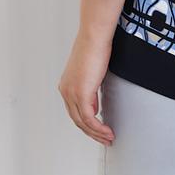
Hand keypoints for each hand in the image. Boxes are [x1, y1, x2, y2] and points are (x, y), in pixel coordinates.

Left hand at [58, 31, 114, 145]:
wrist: (94, 36)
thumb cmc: (94, 46)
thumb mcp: (90, 72)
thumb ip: (89, 89)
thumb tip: (93, 105)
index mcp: (66, 85)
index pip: (74, 111)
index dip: (86, 122)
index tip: (98, 128)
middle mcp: (66, 90)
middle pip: (77, 120)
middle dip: (92, 132)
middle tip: (104, 138)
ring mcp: (72, 93)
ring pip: (83, 122)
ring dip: (97, 133)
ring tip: (108, 137)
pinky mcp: (81, 94)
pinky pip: (89, 118)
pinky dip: (99, 127)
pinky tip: (107, 130)